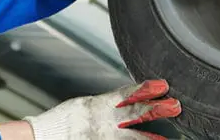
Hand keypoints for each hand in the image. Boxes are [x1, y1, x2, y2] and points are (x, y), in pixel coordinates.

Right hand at [24, 79, 181, 138]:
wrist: (43, 137)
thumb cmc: (62, 122)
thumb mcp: (85, 105)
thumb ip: (106, 103)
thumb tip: (127, 98)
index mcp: (98, 106)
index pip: (126, 94)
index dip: (145, 89)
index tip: (161, 85)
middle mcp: (103, 121)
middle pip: (135, 114)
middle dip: (156, 109)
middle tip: (175, 105)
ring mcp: (103, 136)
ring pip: (133, 135)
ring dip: (152, 136)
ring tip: (168, 137)